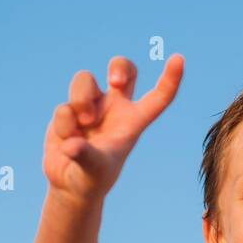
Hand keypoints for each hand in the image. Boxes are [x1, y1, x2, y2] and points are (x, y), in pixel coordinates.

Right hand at [42, 54, 183, 202]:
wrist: (69, 184)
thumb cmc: (92, 179)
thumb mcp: (93, 172)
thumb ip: (85, 157)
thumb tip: (72, 145)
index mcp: (133, 122)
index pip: (158, 97)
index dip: (170, 78)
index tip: (179, 58)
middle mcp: (114, 108)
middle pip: (124, 69)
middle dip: (120, 67)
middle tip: (116, 82)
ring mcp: (90, 106)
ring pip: (84, 79)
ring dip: (81, 99)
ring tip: (83, 123)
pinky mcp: (68, 110)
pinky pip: (64, 107)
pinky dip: (64, 124)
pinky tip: (66, 141)